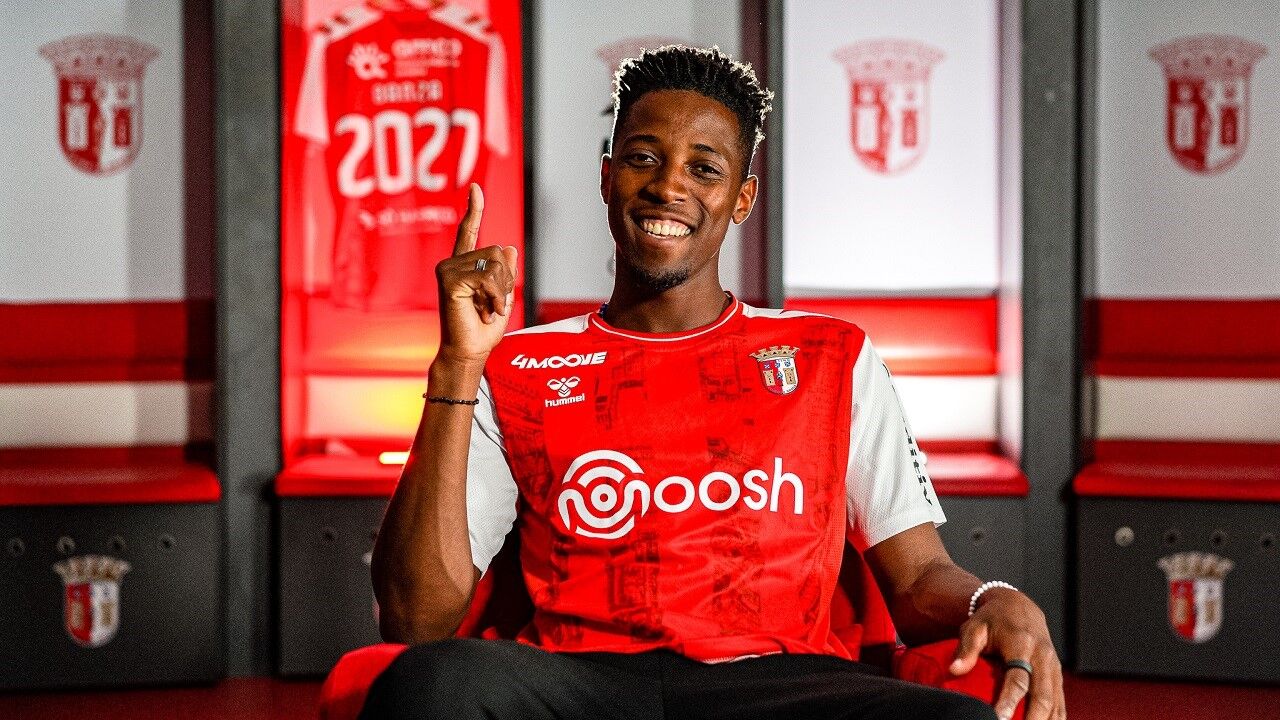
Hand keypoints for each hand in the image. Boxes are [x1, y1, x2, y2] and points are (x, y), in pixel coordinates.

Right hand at [435, 184, 517, 363]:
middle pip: (496, 252)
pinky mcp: (449, 279)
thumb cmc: (483, 330)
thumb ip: (504, 273)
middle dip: (506, 280)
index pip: (469, 232)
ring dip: (500, 290)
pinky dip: (495, 295)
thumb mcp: (503, 296)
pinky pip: (487, 276)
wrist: (469, 351)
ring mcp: (447, 270)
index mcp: (464, 266)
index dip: (474, 210)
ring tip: (489, 309)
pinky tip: (487, 310)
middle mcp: (452, 264)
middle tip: (495, 305)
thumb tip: (508, 246)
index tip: (476, 188)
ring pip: (493, 263)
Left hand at [949, 588, 1064, 719]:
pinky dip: (1055, 719)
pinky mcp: (1058, 676)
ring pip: (1055, 702)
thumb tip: (954, 670)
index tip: (998, 719)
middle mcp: (1043, 657)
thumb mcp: (975, 627)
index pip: (1017, 679)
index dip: (1009, 702)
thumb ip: (966, 649)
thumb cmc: (991, 620)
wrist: (1019, 607)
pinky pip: (1060, 702)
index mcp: (1022, 644)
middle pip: (1042, 696)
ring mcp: (1054, 668)